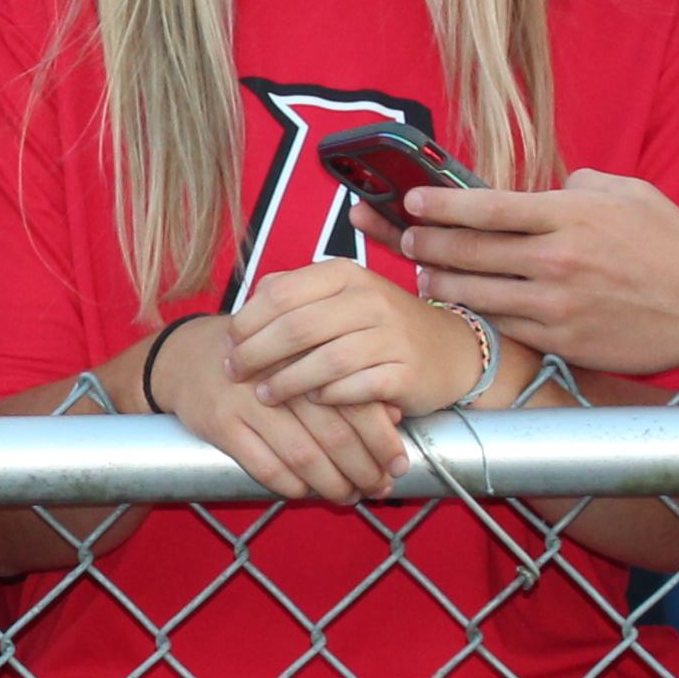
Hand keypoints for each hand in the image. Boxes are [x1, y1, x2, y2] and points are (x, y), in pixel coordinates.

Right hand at [138, 307, 401, 505]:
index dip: (383, 440)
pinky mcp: (220, 424)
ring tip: (348, 496)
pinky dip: (291, 486)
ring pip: (303, 456)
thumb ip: (348, 380)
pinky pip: (265, 467)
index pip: (357, 402)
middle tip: (379, 489)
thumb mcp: (304, 355)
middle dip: (364, 470)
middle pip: (335, 434)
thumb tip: (397, 415)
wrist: (184, 356)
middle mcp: (281, 374)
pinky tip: (306, 491)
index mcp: (308, 352)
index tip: (398, 465)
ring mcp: (247, 400)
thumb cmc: (261, 359)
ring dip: (332, 485)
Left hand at [226, 261, 492, 419]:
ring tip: (264, 394)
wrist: (450, 350)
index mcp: (345, 274)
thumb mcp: (339, 296)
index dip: (247, 322)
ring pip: (323, 362)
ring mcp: (391, 336)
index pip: (280, 293)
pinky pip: (354, 389)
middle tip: (234, 372)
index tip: (228, 344)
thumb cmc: (379, 325)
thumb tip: (243, 309)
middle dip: (257, 354)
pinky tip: (311, 403)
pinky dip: (326, 398)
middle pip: (296, 328)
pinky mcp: (405, 373)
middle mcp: (369, 299)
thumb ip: (293, 294)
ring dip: (286, 382)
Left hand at [396, 172, 678, 379]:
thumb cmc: (674, 244)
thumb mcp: (627, 193)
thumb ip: (577, 185)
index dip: (439, 204)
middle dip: (427, 241)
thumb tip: (545, 187)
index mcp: (570, 214)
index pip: (485, 206)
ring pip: (476, 293)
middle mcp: (557, 259)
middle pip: (469, 250)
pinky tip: (465, 305)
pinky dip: (479, 314)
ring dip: (443, 281)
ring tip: (426, 272)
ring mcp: (557, 304)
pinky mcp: (563, 340)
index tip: (413, 201)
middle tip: (406, 235)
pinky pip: (504, 325)